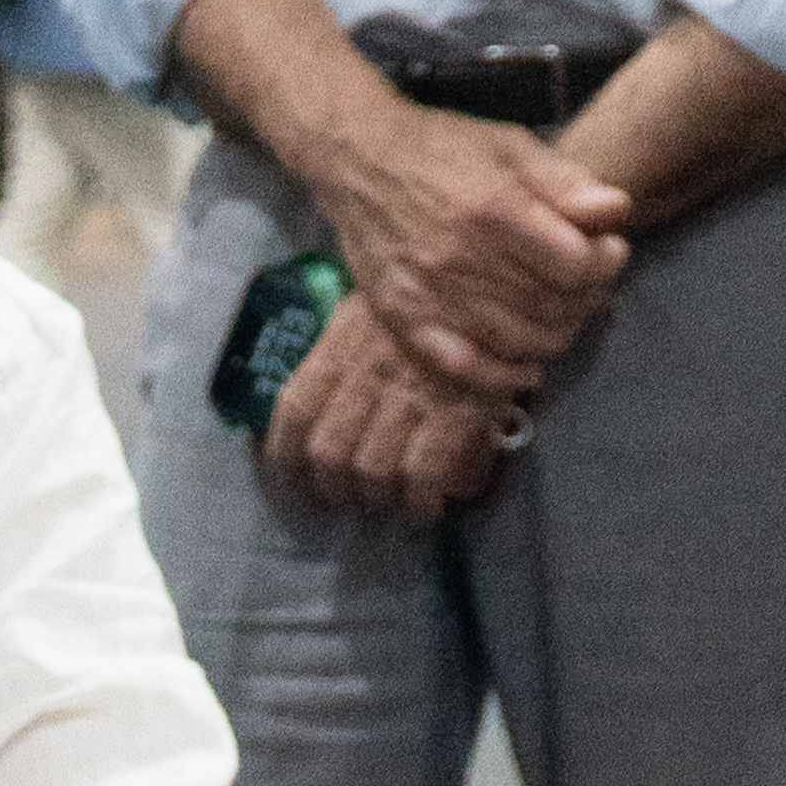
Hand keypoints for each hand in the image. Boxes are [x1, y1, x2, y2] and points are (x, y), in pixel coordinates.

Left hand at [263, 294, 510, 521]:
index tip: (295, 479)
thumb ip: (335, 353)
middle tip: (347, 496)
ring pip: (371, 470)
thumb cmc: (427, 302)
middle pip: (328, 453)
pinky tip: (425, 504)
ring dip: (376, 498)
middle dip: (332, 488)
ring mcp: (412, 392)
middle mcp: (369, 371)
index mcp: (341, 344)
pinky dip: (419, 499)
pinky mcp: (457, 409)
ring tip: (388, 500)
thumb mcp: (368, 310)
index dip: (286, 458)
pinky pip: (422, 474)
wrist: (500, 281)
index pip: (294, 410)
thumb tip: (309, 410)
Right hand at [318, 102, 627, 393]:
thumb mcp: (511, 145)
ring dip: (555, 334)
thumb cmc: (443, 148)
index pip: (576, 264)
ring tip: (561, 311)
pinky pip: (463, 367)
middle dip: (586, 297)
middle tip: (586, 282)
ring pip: (518, 341)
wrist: (359, 160)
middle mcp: (463, 258)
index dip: (605, 261)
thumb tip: (616, 210)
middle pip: (552, 306)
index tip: (608, 248)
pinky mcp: (405, 317)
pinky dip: (502, 376)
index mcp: (494, 208)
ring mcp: (432, 294)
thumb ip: (565, 181)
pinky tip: (526, 369)